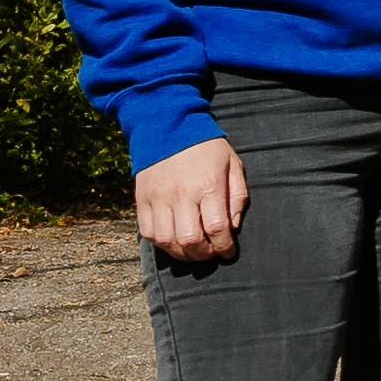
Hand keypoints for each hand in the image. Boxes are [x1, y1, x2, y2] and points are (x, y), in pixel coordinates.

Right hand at [134, 135, 246, 262]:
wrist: (168, 125)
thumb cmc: (206, 147)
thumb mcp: (232, 164)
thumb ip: (237, 197)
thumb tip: (232, 227)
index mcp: (208, 185)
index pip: (216, 228)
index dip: (224, 247)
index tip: (228, 252)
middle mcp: (181, 194)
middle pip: (190, 240)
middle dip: (204, 255)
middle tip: (211, 252)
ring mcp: (158, 197)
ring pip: (167, 240)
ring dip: (182, 253)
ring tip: (193, 250)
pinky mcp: (142, 199)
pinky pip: (147, 232)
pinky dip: (161, 242)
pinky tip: (173, 240)